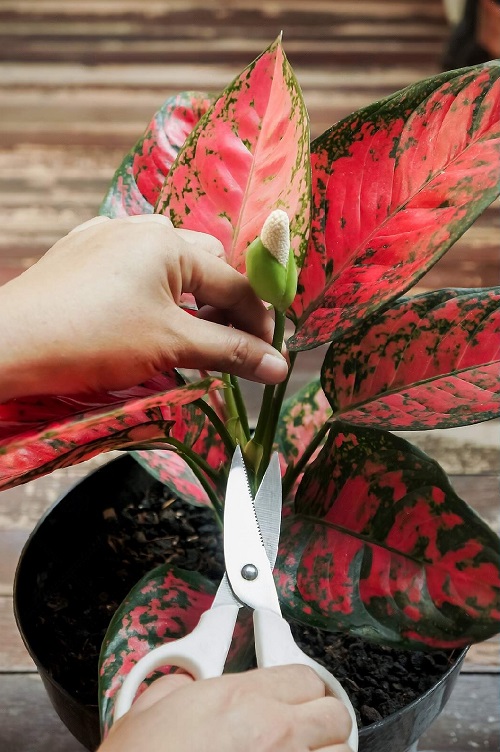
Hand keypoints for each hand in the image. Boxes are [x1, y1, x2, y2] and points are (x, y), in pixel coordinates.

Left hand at [0, 215, 287, 400]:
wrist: (9, 343)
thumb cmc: (93, 339)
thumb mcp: (171, 346)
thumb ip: (230, 352)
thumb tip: (280, 367)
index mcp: (170, 242)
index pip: (234, 284)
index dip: (258, 323)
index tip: (269, 357)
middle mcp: (142, 227)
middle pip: (205, 264)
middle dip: (223, 303)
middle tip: (223, 344)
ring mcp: (106, 235)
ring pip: (168, 263)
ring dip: (187, 297)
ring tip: (183, 334)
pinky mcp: (80, 251)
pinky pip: (132, 265)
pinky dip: (150, 291)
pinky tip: (138, 318)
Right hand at [99, 666, 352, 751]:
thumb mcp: (147, 710)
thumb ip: (179, 686)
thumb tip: (186, 685)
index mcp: (241, 698)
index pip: (305, 677)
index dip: (303, 688)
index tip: (297, 700)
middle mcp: (274, 732)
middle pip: (334, 714)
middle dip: (324, 720)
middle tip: (307, 731)